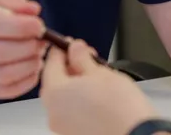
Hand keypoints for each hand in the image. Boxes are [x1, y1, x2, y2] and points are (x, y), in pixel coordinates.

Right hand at [0, 0, 48, 99]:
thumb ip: (11, 0)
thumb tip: (33, 10)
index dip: (21, 27)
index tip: (39, 26)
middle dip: (28, 48)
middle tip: (42, 41)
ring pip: (1, 75)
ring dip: (28, 66)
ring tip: (38, 55)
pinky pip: (0, 91)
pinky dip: (23, 84)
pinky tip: (31, 71)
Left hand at [41, 39, 156, 134]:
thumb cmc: (119, 107)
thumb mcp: (100, 71)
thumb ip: (82, 58)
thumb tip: (75, 49)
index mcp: (54, 93)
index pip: (51, 63)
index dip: (61, 49)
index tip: (71, 44)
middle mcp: (53, 112)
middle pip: (55, 83)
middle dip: (69, 68)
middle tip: (87, 58)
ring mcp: (62, 127)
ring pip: (64, 99)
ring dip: (75, 85)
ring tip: (96, 77)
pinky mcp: (74, 134)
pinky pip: (72, 113)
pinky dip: (80, 102)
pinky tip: (97, 96)